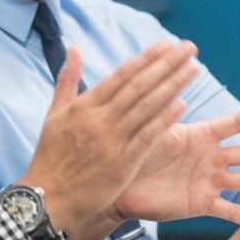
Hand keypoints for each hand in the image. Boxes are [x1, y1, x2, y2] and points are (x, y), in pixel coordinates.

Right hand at [21, 41, 200, 239]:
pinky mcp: (122, 163)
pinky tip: (183, 105)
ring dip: (172, 85)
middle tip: (188, 47)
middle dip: (166, 65)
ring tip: (193, 68)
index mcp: (84, 105)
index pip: (121, 75)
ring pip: (147, 107)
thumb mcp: (54, 113)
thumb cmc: (51, 155)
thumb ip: (67, 79)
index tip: (166, 45)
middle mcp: (99, 118)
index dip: (146, 59)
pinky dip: (165, 120)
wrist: (47, 194)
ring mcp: (112, 140)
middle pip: (139, 86)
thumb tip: (74, 48)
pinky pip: (147, 137)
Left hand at [113, 106, 239, 230]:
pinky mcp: (200, 203)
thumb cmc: (130, 151)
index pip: (234, 124)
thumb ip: (165, 115)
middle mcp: (208, 158)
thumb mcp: (150, 130)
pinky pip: (229, 211)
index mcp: (198, 135)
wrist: (115, 185)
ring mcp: (207, 181)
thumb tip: (178, 94)